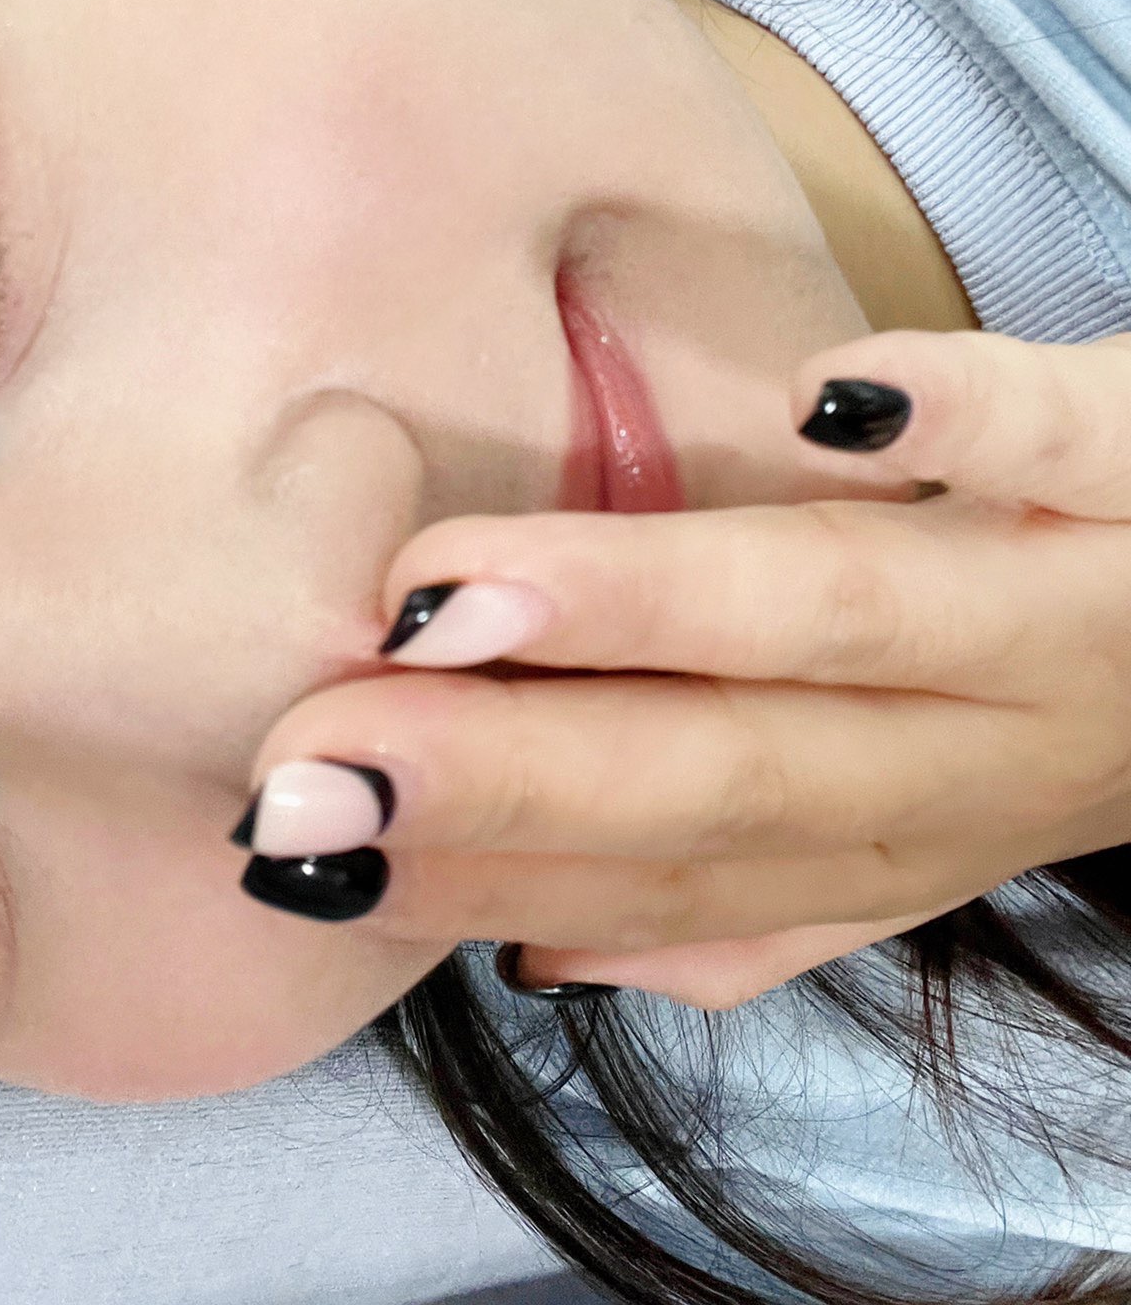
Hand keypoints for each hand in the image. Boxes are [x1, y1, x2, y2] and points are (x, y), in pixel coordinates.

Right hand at [238, 330, 1130, 1009]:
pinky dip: (967, 424)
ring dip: (659, 612)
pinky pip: (1076, 446)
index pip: (675, 873)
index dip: (488, 871)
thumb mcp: (914, 819)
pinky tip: (831, 401)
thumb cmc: (1070, 699)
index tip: (301, 853)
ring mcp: (1086, 613)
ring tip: (460, 597)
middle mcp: (992, 752)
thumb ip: (743, 891)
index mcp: (907, 825)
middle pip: (738, 775)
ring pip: (862, 620)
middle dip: (512, 777)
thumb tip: (540, 953)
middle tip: (316, 763)